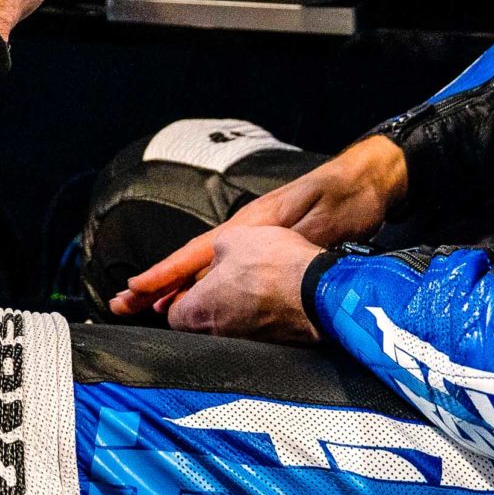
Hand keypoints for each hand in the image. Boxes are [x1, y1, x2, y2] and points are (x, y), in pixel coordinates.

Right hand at [112, 132, 406, 316]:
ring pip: (208, 271)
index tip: (133, 290)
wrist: (371, 183)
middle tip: (122, 305)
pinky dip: (205, 290)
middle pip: (193, 263)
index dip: (164, 274)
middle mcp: (247, 234)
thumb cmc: (346, 200)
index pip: (196, 252)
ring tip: (150, 310)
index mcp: (250, 225)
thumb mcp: (318, 222)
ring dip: (178, 290)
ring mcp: (259, 242)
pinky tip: (200, 305)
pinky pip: (228, 275)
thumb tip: (249, 266)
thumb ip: (283, 245)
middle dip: (157, 285)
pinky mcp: (275, 252)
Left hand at [160, 225, 325, 342]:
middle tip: (222, 281)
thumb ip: (216, 250)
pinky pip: (257, 331)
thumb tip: (220, 256)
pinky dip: (260, 316)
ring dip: (236, 309)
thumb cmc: (274, 267)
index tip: (188, 285)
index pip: (173, 314)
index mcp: (199, 311)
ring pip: (230, 327)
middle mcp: (218, 335)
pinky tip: (272, 297)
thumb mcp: (232, 237)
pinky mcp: (274, 346)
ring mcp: (246, 344)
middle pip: (201, 323)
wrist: (320, 292)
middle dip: (209, 303)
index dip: (180, 297)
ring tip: (252, 285)